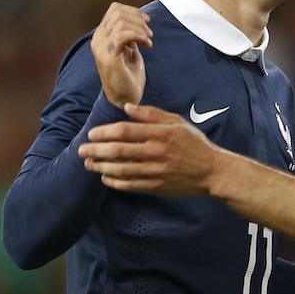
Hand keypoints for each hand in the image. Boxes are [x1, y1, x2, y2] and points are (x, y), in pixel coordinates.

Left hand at [78, 103, 218, 195]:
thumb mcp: (177, 122)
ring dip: (100, 166)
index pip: (125, 131)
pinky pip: (129, 185)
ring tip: (88, 163)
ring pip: (120, 169)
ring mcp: (156, 170)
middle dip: (95, 150)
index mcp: (161, 133)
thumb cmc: (194, 144)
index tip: (91, 134)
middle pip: (118, 150)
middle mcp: (156, 151)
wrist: (212, 171)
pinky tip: (105, 177)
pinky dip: (114, 181)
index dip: (104, 132)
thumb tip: (127, 107)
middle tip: (82, 150)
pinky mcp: (156, 186)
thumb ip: (152, 114)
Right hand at [91, 2, 152, 107]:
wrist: (126, 97)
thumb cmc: (129, 74)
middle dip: (138, 19)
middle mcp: (98, 40)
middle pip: (118, 13)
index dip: (133, 11)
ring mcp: (101, 48)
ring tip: (148, 41)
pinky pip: (122, 35)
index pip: (114, 9)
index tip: (147, 21)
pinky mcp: (108, 57)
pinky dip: (138, 36)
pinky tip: (146, 45)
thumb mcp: (129, 49)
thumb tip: (138, 19)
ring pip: (120, 22)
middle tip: (149, 33)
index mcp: (102, 35)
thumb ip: (129, 34)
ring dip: (140, 29)